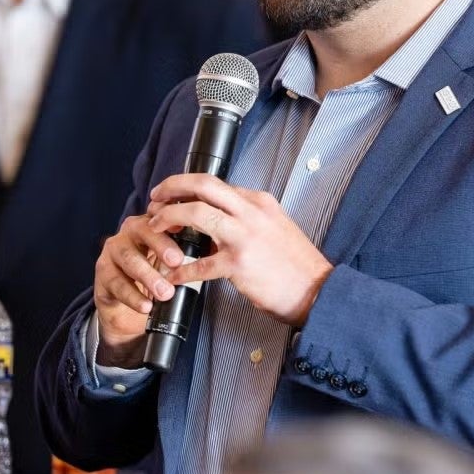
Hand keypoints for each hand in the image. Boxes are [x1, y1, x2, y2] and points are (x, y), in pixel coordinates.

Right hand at [91, 212, 187, 367]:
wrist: (129, 303)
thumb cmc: (157, 274)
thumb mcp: (174, 260)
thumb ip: (190, 250)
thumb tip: (217, 246)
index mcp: (152, 222)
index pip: (162, 215)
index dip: (175, 220)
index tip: (191, 230)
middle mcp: (130, 231)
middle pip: (143, 231)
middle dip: (161, 245)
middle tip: (178, 261)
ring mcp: (113, 250)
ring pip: (128, 258)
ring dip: (148, 276)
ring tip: (165, 292)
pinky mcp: (102, 271)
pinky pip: (116, 282)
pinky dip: (133, 296)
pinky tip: (146, 306)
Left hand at [146, 173, 332, 327]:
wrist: (318, 290)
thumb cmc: (296, 265)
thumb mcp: (275, 227)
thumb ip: (247, 219)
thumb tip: (218, 221)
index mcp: (259, 202)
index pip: (217, 183)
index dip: (188, 186)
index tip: (172, 193)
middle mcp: (251, 212)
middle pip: (203, 185)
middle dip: (173, 187)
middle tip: (155, 197)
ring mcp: (244, 236)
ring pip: (197, 213)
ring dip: (169, 217)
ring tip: (154, 227)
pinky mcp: (239, 263)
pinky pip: (199, 264)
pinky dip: (181, 270)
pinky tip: (172, 276)